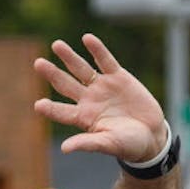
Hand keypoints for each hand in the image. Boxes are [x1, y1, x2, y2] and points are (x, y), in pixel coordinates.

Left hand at [33, 34, 168, 164]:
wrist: (151, 135)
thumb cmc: (127, 144)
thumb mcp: (108, 144)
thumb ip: (87, 143)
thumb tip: (64, 149)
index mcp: (83, 118)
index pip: (62, 111)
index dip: (51, 108)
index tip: (39, 105)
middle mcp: (88, 100)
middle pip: (66, 84)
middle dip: (52, 74)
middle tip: (38, 63)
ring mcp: (102, 87)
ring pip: (81, 69)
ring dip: (69, 57)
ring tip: (57, 45)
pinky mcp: (118, 77)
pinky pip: (105, 61)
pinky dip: (97, 50)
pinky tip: (87, 39)